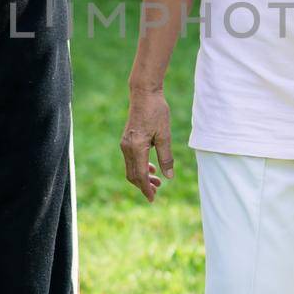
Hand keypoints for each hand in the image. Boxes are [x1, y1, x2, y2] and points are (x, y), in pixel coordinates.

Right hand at [121, 87, 173, 201]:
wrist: (144, 94)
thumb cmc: (156, 112)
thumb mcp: (165, 135)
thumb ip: (166, 157)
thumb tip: (169, 177)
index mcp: (136, 147)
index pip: (140, 175)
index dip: (146, 189)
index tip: (153, 199)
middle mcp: (127, 147)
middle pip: (132, 175)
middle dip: (144, 185)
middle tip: (157, 191)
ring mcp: (125, 144)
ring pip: (131, 168)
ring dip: (142, 177)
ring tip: (157, 181)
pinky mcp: (126, 140)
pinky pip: (131, 160)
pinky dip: (140, 167)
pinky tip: (152, 168)